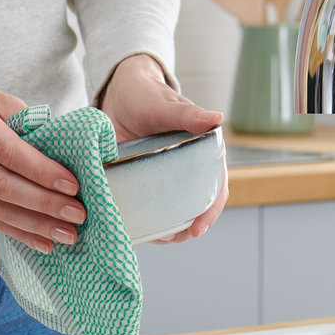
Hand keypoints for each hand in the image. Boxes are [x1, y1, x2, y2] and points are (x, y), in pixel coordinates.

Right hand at [0, 53, 85, 252]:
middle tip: (78, 215)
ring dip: (36, 226)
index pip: (10, 152)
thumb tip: (67, 156)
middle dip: (45, 205)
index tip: (73, 186)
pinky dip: (19, 232)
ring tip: (68, 234)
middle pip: (4, 186)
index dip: (42, 172)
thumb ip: (28, 123)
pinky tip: (44, 242)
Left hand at [99, 55, 227, 242]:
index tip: (198, 228)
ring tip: (156, 238)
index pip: (215, 188)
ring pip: (170, 213)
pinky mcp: (140, 184)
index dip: (210, 210)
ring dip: (166, 230)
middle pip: (194, 208)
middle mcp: (184, 172)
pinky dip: (144, 222)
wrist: (117, 95)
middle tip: (174, 239)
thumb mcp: (167, 107)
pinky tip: (136, 231)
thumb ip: (190, 115)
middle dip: (187, 228)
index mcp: (201, 155)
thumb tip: (217, 119)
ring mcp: (162, 181)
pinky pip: (146, 209)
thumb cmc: (147, 95)